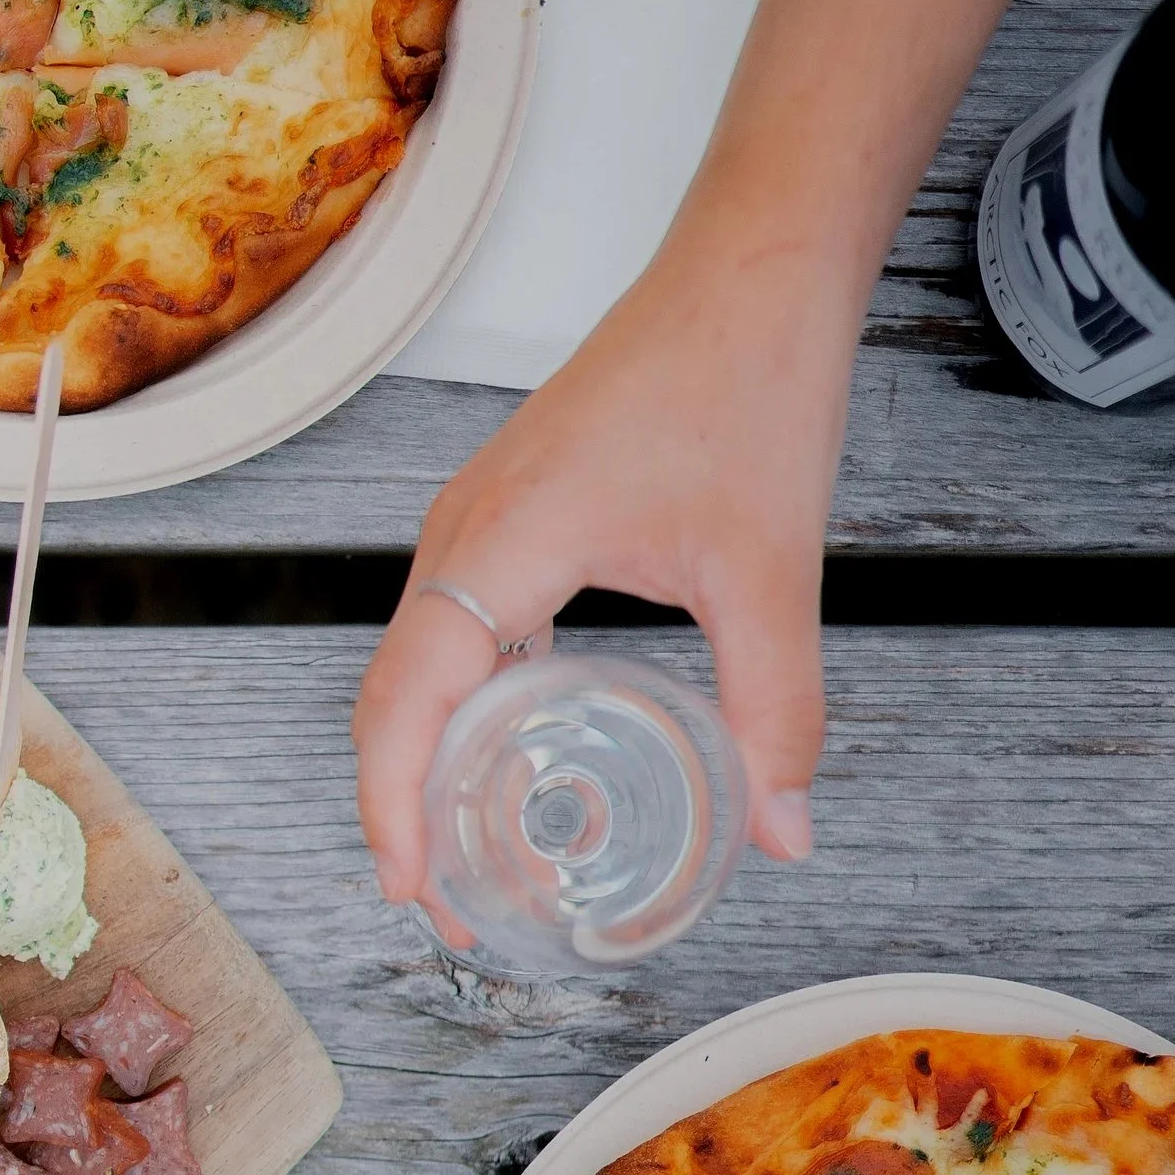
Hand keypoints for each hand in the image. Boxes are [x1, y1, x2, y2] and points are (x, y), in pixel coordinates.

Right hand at [355, 219, 853, 931]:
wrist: (748, 269)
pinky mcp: (505, 515)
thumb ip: (775, 710)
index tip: (413, 888)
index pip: (405, 702)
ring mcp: (475, 520)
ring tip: (468, 851)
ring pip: (413, 665)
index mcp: (500, 543)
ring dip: (422, 762)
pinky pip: (451, 629)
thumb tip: (785, 833)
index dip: (392, 807)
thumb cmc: (742, 382)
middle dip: (400, 810)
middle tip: (447, 905)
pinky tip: (512, 752)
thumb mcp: (768, 571)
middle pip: (389, 697)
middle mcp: (463, 532)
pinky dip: (457, 706)